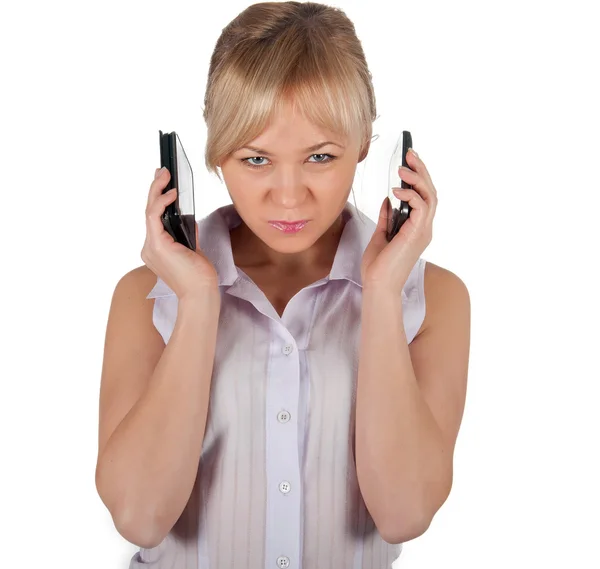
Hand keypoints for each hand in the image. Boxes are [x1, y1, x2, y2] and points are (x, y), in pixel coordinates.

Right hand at [140, 167, 219, 298]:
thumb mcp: (192, 249)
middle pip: (149, 211)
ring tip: (165, 175)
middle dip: (155, 189)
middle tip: (162, 171)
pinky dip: (161, 202)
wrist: (200, 293)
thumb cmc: (199, 276)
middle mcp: (149, 247)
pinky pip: (154, 217)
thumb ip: (186, 234)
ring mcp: (150, 247)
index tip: (164, 183)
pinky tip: (171, 193)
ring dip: (156, 190)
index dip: (157, 199)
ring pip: (149, 211)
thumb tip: (186, 218)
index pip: (154, 219)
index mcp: (157, 248)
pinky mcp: (156, 245)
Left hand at [360, 148, 437, 292]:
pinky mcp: (417, 234)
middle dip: (421, 171)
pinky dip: (411, 195)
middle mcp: (424, 228)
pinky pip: (422, 207)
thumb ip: (386, 217)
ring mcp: (423, 231)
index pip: (423, 197)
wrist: (378, 285)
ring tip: (403, 169)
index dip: (418, 177)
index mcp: (417, 228)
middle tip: (410, 154)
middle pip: (430, 192)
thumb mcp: (380, 235)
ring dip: (417, 179)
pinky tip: (397, 190)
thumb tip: (388, 200)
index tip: (408, 161)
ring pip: (430, 196)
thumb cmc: (378, 267)